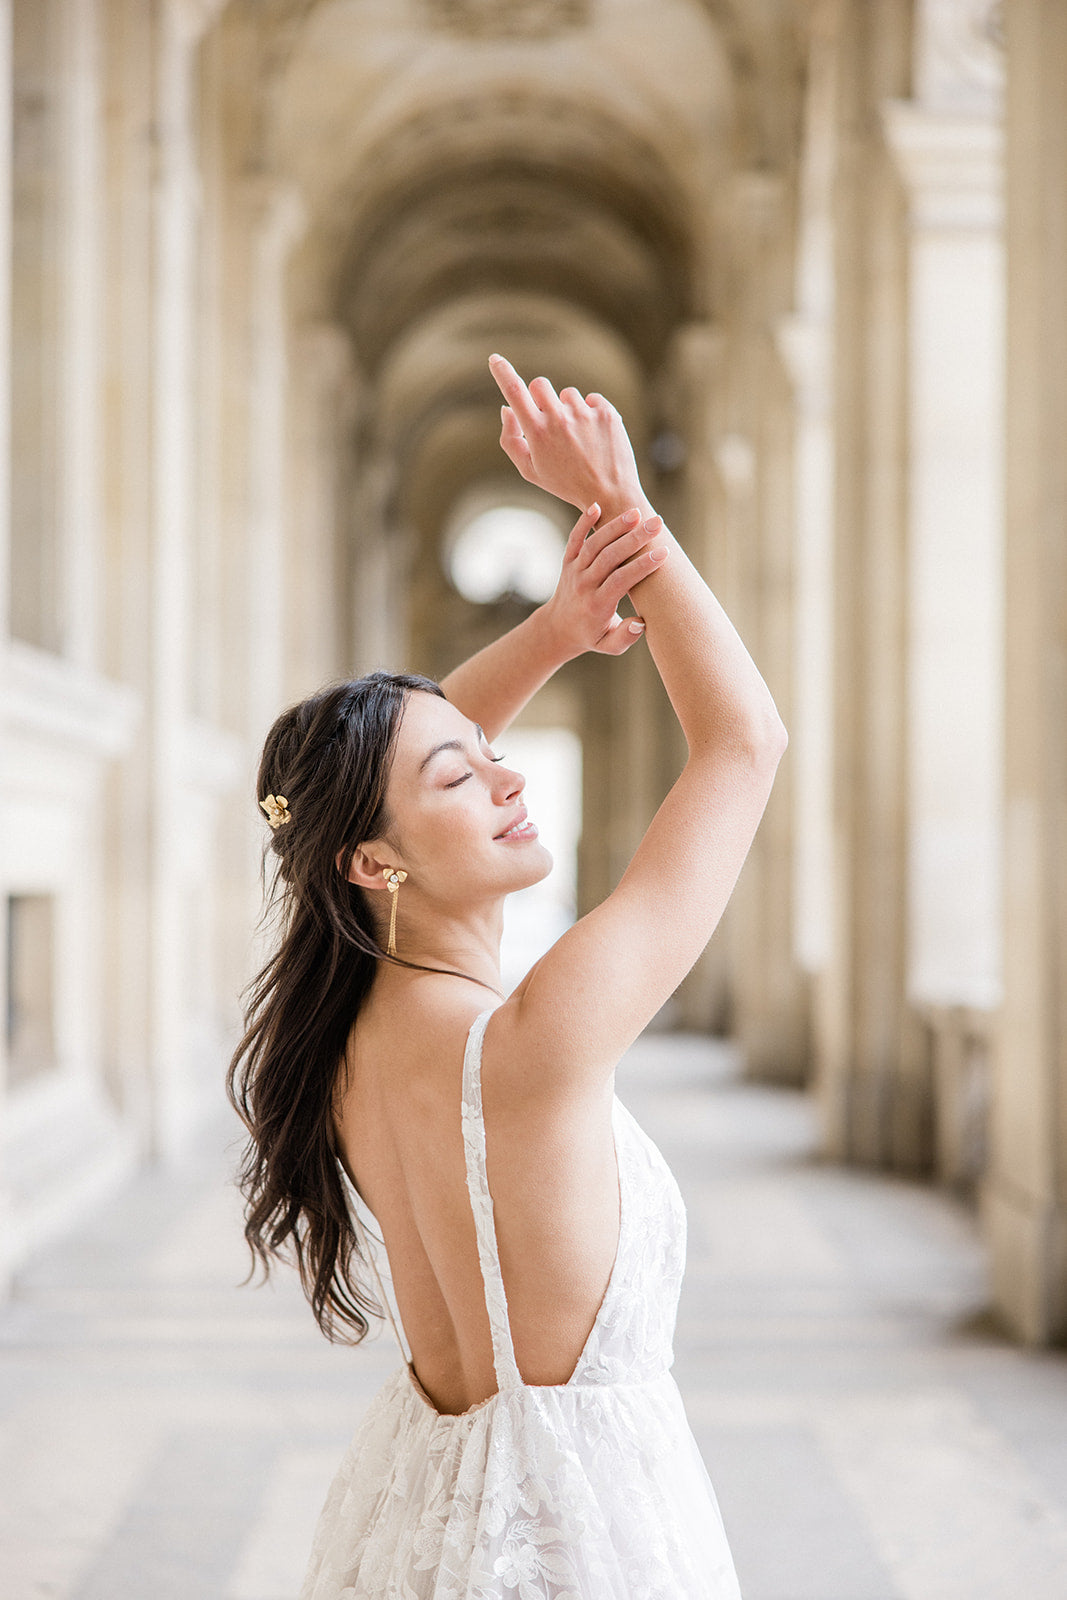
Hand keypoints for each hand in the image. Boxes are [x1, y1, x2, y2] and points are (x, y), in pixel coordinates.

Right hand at [489, 354, 649, 516]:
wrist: (609, 495)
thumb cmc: (565, 483)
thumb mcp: (530, 470)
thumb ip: (510, 439)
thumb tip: (506, 409)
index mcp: (537, 433)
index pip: (514, 392)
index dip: (502, 372)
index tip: (495, 359)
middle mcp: (560, 419)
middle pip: (540, 384)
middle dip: (540, 396)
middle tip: (549, 419)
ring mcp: (585, 414)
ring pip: (568, 394)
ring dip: (568, 409)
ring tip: (577, 437)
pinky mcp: (606, 413)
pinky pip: (591, 398)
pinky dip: (590, 412)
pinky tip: (593, 435)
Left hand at [541, 503, 668, 658]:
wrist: (558, 628)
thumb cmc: (591, 636)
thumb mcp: (608, 646)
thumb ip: (625, 637)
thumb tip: (641, 623)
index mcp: (597, 605)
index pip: (620, 581)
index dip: (641, 566)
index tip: (663, 553)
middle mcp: (583, 584)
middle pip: (608, 557)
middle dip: (634, 539)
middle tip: (657, 524)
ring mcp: (574, 570)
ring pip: (593, 544)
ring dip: (614, 526)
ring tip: (637, 512)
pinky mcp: (568, 560)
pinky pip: (574, 538)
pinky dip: (583, 522)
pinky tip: (598, 506)